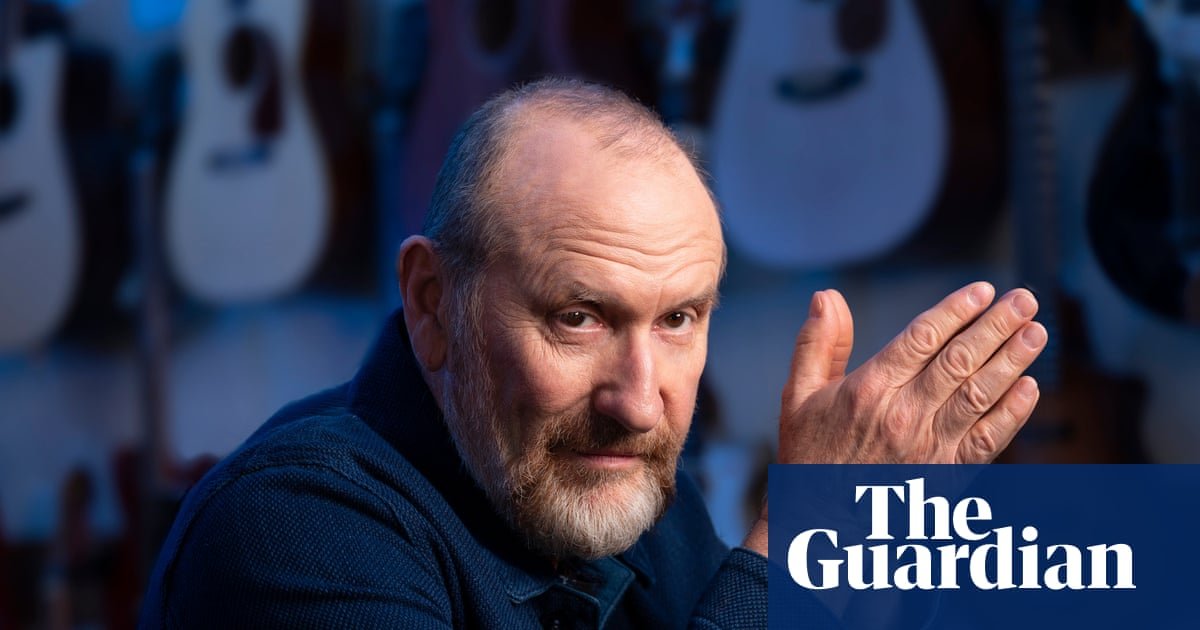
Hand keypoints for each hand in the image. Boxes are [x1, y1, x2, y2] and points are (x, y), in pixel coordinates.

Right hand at [779, 282, 1044, 464]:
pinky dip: (1013, 413)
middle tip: (1025, 299)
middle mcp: (904, 415)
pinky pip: (989, 439)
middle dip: (996, 326)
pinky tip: (1030, 388)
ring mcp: (930, 447)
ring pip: (980, 394)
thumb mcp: (797, 395)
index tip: (982, 290)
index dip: (956, 310)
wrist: (821, 525)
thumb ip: (817, 343)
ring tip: (1036, 332)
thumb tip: (828, 296)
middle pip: (960, 360)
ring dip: (1012, 361)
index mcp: (869, 390)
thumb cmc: (809, 456)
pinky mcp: (948, 475)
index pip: (922, 338)